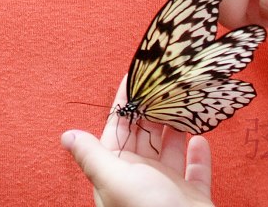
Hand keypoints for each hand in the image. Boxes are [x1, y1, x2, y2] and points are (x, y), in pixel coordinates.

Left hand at [62, 76, 213, 206]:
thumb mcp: (116, 182)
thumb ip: (92, 156)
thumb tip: (65, 135)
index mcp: (118, 171)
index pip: (118, 127)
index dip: (125, 101)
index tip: (135, 74)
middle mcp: (141, 177)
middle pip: (147, 133)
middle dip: (155, 106)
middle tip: (167, 78)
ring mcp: (168, 189)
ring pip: (172, 148)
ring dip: (178, 125)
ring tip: (185, 98)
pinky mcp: (192, 198)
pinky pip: (196, 171)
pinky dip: (199, 154)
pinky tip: (202, 136)